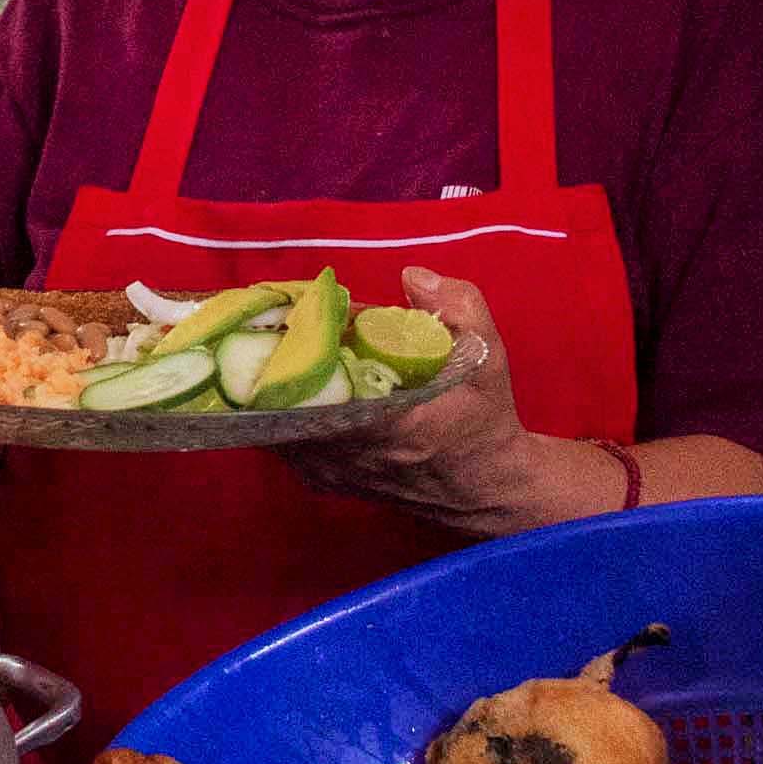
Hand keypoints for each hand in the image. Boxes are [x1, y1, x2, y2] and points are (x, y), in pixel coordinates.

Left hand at [276, 264, 591, 534]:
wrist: (482, 487)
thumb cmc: (484, 419)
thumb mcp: (488, 359)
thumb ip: (461, 310)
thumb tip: (411, 277)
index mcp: (397, 428)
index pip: (326, 390)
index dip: (305, 349)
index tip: (304, 314)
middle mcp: (353, 456)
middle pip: (288, 400)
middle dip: (280, 356)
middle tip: (278, 318)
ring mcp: (330, 471)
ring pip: (275, 419)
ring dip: (274, 378)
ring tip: (276, 338)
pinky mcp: (318, 478)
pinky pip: (280, 434)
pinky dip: (278, 403)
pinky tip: (285, 373)